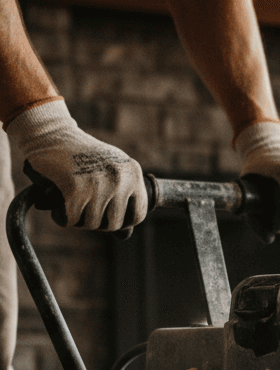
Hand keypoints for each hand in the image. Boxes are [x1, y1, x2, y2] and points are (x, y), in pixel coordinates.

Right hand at [5, 100, 146, 230]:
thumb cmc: (81, 156)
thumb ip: (121, 201)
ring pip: (93, 223)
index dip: (123, 222)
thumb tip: (125, 236)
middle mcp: (120, 179)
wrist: (51, 133)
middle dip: (98, 222)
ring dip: (79, 220)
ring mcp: (99, 184)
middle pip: (115, 223)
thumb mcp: (110, 172)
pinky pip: (72, 219)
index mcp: (132, 173)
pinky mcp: (76, 188)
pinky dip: (62, 218)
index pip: (138, 215)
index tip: (108, 217)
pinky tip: (58, 209)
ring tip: (72, 206)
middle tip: (85, 211)